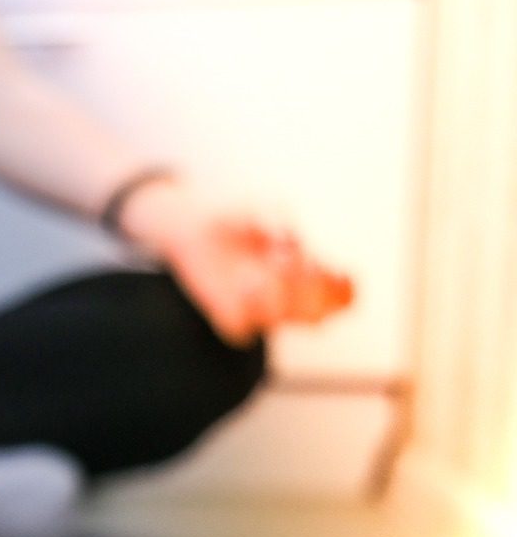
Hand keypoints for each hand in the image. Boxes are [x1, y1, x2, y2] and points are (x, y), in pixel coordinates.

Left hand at [118, 181, 353, 346]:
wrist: (191, 224)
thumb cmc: (237, 216)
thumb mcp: (263, 207)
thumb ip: (279, 221)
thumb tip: (291, 243)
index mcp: (308, 274)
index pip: (342, 297)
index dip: (344, 290)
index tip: (334, 268)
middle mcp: (287, 298)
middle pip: (319, 317)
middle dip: (314, 295)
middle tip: (300, 266)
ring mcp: (257, 309)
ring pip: (283, 323)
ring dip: (281, 299)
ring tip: (264, 271)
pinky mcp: (226, 314)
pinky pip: (241, 329)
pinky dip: (246, 309)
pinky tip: (243, 283)